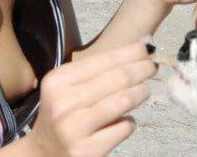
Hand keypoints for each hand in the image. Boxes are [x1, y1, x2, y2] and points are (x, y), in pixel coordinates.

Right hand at [25, 43, 155, 156]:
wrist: (43, 154)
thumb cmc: (62, 115)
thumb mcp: (67, 88)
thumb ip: (96, 71)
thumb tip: (138, 49)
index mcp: (57, 81)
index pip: (103, 60)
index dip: (130, 53)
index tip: (147, 49)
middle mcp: (63, 103)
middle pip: (117, 78)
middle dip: (141, 69)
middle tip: (153, 66)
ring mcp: (74, 128)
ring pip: (122, 101)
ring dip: (140, 92)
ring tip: (145, 90)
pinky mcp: (87, 151)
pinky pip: (122, 128)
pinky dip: (130, 122)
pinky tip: (126, 121)